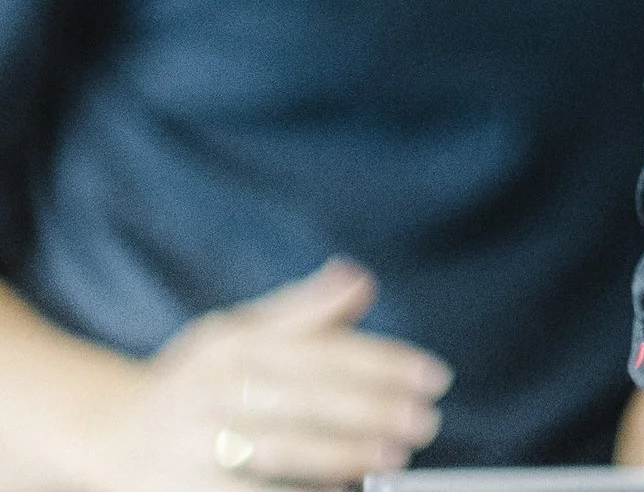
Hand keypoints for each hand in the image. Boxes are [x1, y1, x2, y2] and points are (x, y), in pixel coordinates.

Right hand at [78, 264, 447, 491]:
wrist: (107, 431)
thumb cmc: (192, 378)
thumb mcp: (236, 331)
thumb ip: (302, 311)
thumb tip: (361, 279)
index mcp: (234, 344)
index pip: (320, 350)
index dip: (381, 362)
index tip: (431, 375)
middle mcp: (214, 390)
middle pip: (305, 399)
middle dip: (371, 410)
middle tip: (425, 420)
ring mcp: (197, 446)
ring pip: (280, 450)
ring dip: (342, 455)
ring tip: (393, 457)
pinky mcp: (186, 491)